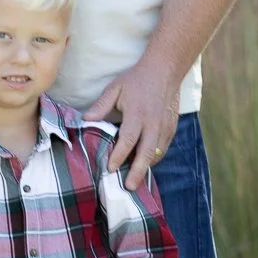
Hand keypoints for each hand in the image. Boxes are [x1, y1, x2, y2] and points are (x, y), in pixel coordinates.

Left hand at [86, 55, 180, 189]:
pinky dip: (154, 158)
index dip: (119, 155)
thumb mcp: (115, 88)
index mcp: (137, 113)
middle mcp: (153, 122)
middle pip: (146, 152)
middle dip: (137, 171)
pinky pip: (163, 148)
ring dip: (146, 167)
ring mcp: (164, 126)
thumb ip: (101, 105)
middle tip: (128, 186)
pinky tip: (145, 164)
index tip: (109, 167)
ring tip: (135, 180)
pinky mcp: (171, 128)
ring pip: (157, 153)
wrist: (165, 70)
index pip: (128, 139)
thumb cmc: (136, 80)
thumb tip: (85, 120)